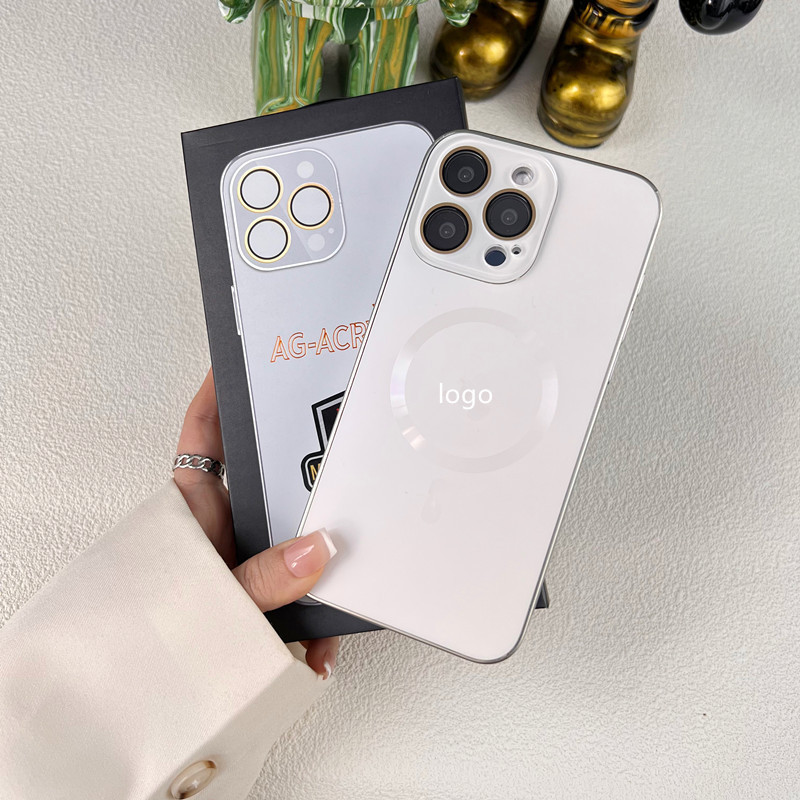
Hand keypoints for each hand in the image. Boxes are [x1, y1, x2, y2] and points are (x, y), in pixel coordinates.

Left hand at [173, 369, 338, 678]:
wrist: (156, 699)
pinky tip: (325, 642)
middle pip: (271, 476)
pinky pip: (311, 589)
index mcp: (197, 508)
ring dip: (323, 556)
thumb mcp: (211, 599)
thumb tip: (314, 550)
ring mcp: (257, 554)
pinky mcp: (278, 589)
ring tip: (344, 561)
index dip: (222, 392)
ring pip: (301, 532)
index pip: (206, 434)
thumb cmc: (157, 635)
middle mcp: (229, 524)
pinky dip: (323, 618)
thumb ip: (262, 578)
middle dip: (305, 471)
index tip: (244, 359)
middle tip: (337, 453)